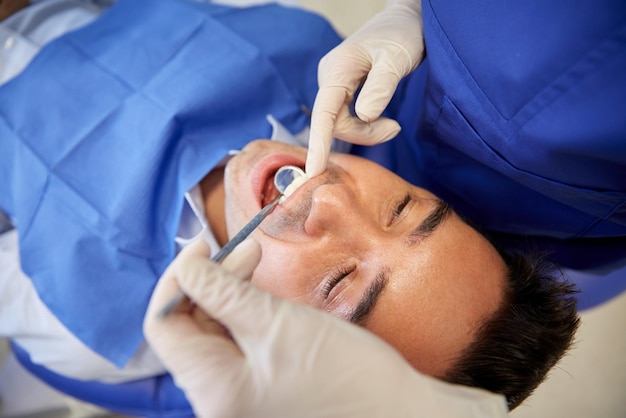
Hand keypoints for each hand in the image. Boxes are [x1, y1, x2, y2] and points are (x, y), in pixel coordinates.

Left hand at [144, 238, 507, 417]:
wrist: (398, 414)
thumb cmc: (346, 374)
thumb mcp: (278, 323)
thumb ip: (223, 293)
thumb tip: (188, 266)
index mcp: (212, 390)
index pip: (164, 325)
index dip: (178, 278)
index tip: (204, 245)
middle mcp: (216, 400)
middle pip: (189, 328)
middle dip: (211, 281)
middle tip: (248, 250)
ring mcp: (238, 397)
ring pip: (214, 333)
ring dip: (229, 293)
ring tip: (258, 264)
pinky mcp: (259, 389)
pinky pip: (237, 345)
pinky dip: (246, 313)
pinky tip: (264, 294)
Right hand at [306, 0, 425, 176]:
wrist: (405, 20)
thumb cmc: (401, 34)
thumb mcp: (396, 59)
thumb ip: (380, 88)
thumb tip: (365, 117)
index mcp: (337, 70)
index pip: (323, 113)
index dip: (318, 143)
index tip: (314, 171)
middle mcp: (330, 78)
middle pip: (334, 123)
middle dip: (364, 135)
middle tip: (395, 129)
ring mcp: (334, 85)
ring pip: (341, 123)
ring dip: (368, 132)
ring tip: (394, 125)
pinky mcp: (342, 91)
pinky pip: (347, 118)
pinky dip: (367, 126)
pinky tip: (385, 121)